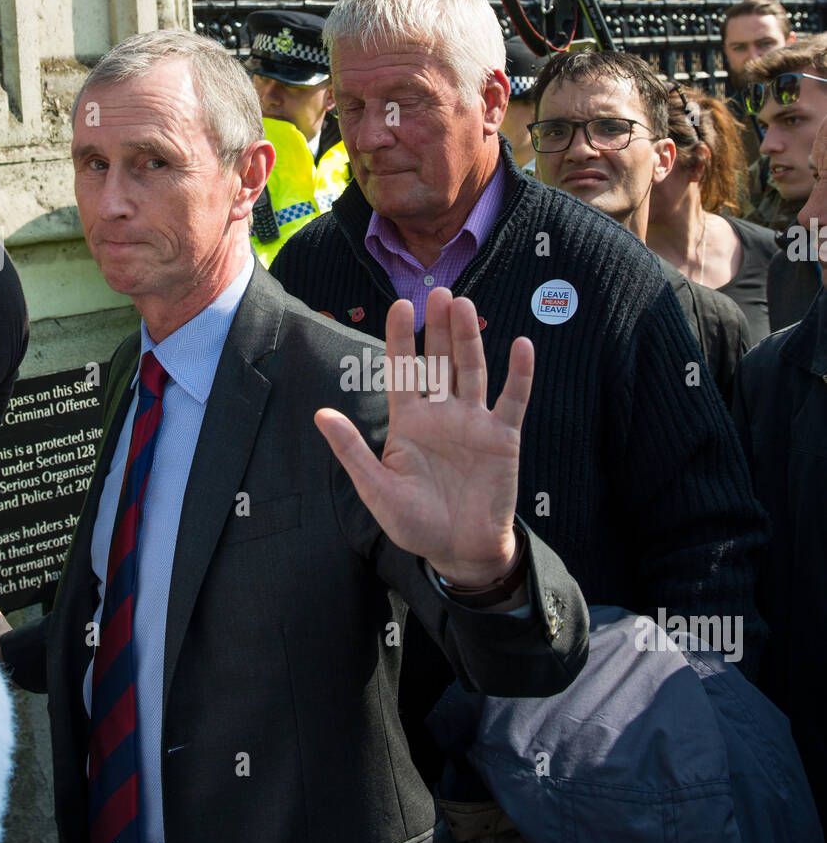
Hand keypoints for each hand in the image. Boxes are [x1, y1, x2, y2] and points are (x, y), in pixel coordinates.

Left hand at [315, 288, 533, 585]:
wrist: (460, 551)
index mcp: (409, 422)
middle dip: (437, 328)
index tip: (397, 305)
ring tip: (465, 306)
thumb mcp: (376, 489)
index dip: (400, 339)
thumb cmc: (415, 523)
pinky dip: (519, 373)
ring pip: (472, 370)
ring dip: (469, 339)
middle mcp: (441, 414)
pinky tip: (521, 345)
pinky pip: (513, 399)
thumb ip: (352, 451)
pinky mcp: (503, 437)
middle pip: (439, 361)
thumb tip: (321, 414)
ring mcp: (474, 422)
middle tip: (438, 291)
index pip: (403, 371)